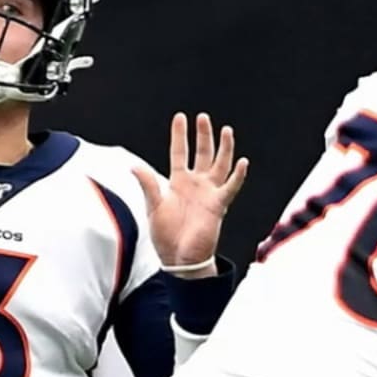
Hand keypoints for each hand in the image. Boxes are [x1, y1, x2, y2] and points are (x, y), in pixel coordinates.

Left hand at [133, 112, 248, 275]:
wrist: (179, 258)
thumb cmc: (165, 236)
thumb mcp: (153, 207)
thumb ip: (148, 185)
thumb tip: (134, 166)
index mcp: (178, 182)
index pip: (180, 152)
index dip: (180, 135)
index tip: (180, 118)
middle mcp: (196, 184)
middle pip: (203, 153)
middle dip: (204, 135)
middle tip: (204, 118)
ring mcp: (209, 193)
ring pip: (220, 165)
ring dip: (224, 148)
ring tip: (226, 130)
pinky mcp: (218, 205)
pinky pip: (231, 187)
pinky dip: (238, 175)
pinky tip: (242, 162)